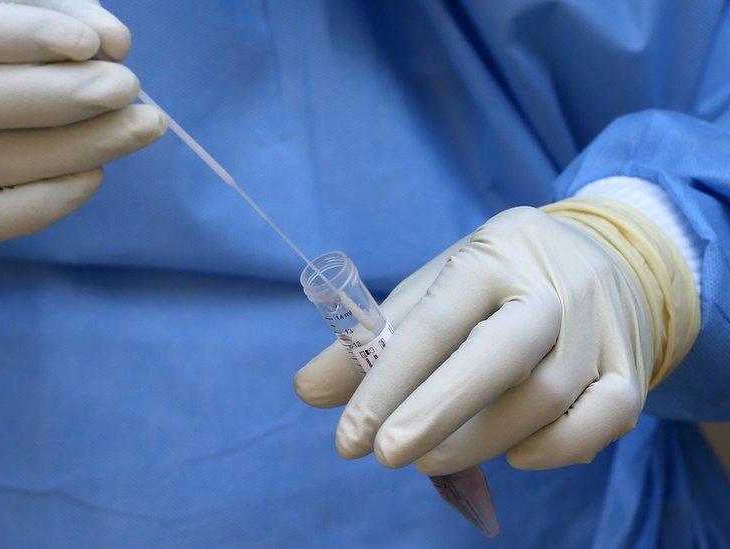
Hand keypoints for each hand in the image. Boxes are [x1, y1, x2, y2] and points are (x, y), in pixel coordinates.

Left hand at [294, 201, 697, 473]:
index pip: (434, 322)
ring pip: (546, 396)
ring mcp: (599, 324)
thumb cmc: (495, 282)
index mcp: (490, 255)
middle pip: (499, 356)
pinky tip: (512, 456)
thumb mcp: (432, 290)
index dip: (387, 383)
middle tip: (385, 457)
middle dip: (436, 412)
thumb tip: (308, 391)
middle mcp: (551, 284)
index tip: (350, 437)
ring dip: (481, 441)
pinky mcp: (632, 365)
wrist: (599, 258)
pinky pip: (605, 418)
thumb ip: (372, 339)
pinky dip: (556, 449)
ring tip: (431, 459)